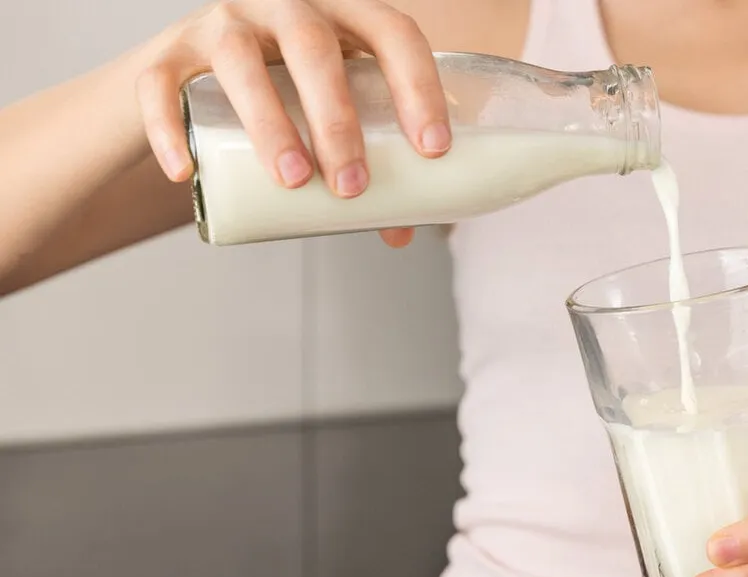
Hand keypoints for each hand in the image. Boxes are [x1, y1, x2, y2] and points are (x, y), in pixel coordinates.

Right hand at [137, 0, 446, 247]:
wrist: (196, 73)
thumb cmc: (286, 92)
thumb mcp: (329, 114)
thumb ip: (366, 162)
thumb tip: (399, 230)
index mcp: (341, 14)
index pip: (392, 31)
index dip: (418, 85)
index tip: (433, 149)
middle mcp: (282, 4)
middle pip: (313, 46)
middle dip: (337, 119)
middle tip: (352, 187)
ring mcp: (222, 22)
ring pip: (239, 59)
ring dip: (269, 123)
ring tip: (293, 181)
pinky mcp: (168, 51)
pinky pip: (161, 83)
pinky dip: (169, 129)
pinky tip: (186, 172)